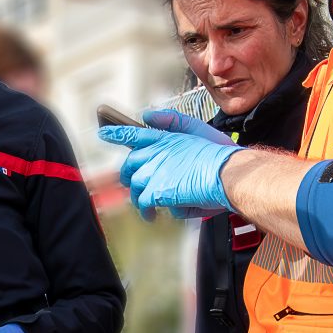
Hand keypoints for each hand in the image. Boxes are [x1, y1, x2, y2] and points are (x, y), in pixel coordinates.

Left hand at [99, 108, 237, 215]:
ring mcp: (155, 172)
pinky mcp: (157, 191)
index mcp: (166, 138)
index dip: (118, 133)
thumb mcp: (198, 129)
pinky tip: (151, 216)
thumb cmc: (220, 156)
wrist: (229, 174)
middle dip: (128, 175)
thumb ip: (171, 121)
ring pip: (136, 185)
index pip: (135, 132)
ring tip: (146, 207)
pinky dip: (147, 211)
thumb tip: (148, 116)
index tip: (104, 134)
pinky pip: (144, 203)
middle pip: (131, 164)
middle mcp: (156, 153)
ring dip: (139, 197)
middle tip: (132, 184)